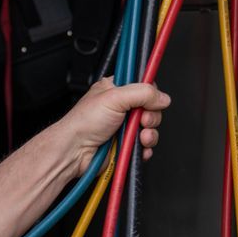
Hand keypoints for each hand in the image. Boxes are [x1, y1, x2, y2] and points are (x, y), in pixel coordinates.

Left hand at [56, 78, 170, 177]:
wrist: (75, 151)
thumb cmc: (83, 123)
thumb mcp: (114, 98)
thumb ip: (142, 93)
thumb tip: (162, 98)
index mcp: (116, 90)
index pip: (143, 85)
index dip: (150, 93)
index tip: (150, 100)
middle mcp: (122, 107)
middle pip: (151, 108)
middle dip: (150, 117)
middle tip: (140, 120)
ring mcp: (125, 127)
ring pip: (150, 128)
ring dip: (149, 134)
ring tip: (140, 137)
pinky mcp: (126, 144)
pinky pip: (145, 146)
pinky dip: (145, 148)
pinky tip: (139, 148)